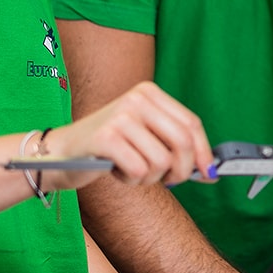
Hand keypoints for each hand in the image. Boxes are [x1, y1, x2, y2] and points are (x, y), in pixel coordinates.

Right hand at [43, 81, 215, 188]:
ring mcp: (121, 116)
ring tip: (130, 169)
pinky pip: (139, 170)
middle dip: (181, 171)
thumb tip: (211, 171)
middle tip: (167, 180)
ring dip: (149, 177)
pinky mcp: (106, 137)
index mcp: (149, 93)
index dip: (203, 152)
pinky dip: (132, 180)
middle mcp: (136, 99)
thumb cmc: (108, 148)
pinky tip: (117, 171)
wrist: (61, 153)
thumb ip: (175, 147)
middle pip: (183, 142)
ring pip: (162, 161)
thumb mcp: (145, 138)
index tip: (208, 174)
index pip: (191, 124)